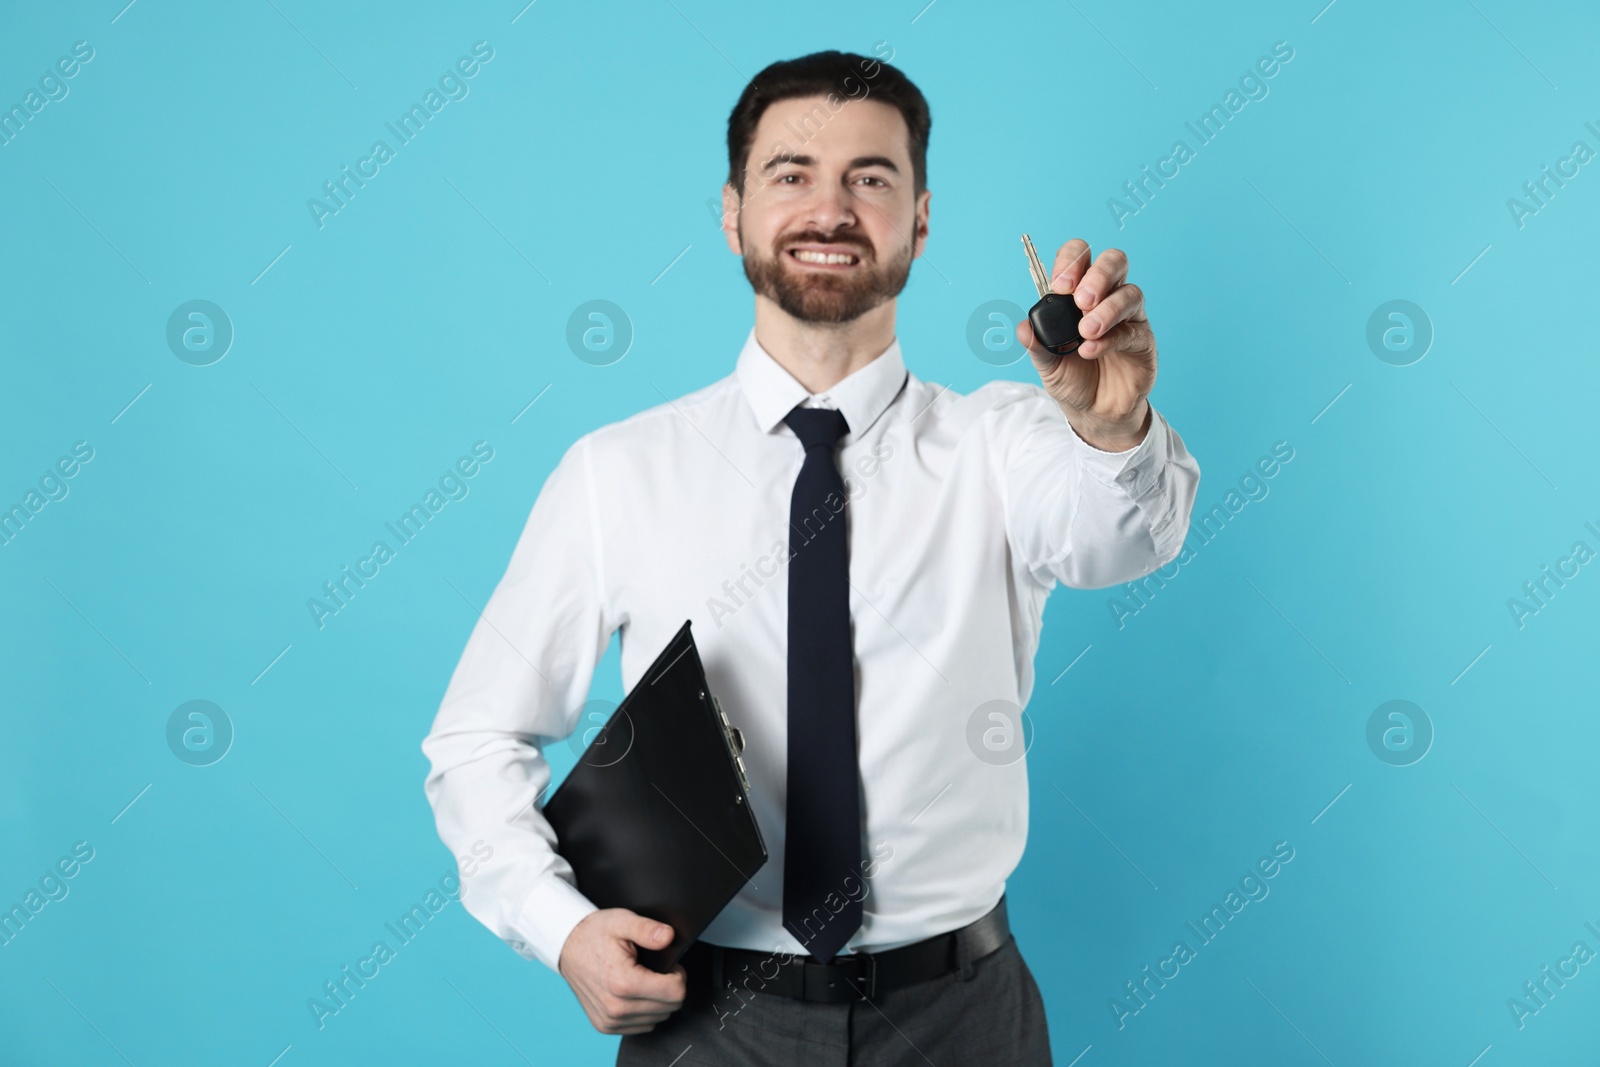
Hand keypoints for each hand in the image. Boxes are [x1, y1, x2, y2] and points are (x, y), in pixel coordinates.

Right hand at [557, 909, 686, 1034]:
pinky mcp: (605, 1026)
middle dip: (669, 988)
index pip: (676, 993)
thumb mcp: (622, 921)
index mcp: (623, 983)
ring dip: (657, 1000)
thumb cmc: (595, 933)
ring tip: (642, 979)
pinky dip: (644, 1011)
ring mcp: (610, 1020)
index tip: (669, 965)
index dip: (678, 975)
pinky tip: (633, 992)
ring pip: (658, 1019)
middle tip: (654, 970)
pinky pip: (642, 1026)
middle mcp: (616, 1007)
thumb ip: (647, 929)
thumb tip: (669, 937)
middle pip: (670, 1007)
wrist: (567, 947)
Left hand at [1016, 240, 1156, 450]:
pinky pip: (1132, 330)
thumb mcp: (1047, 364)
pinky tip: (1091, 350)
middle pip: (1114, 262)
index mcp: (1079, 294)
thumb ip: (1036, 345)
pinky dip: (1109, 339)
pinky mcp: (1143, 341)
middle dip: (1097, 275)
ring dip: (1106, 309)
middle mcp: (1108, 297)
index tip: (1059, 285)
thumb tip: (1023, 329)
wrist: (1094, 412)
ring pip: (1129, 293)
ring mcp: (1129, 317)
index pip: (1081, 258)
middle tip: (1079, 300)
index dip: (1071, 261)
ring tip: (1086, 331)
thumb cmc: (1073, 379)